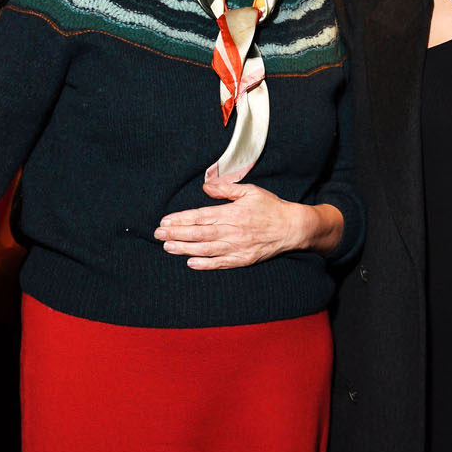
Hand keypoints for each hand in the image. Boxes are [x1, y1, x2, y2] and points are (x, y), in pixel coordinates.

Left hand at [155, 178, 320, 269]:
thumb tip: (205, 188)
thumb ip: (226, 190)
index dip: (180, 219)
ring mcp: (237, 247)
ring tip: (167, 247)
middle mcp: (232, 231)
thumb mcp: (250, 191)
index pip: (200, 216)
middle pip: (198, 233)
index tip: (165, 220)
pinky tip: (190, 262)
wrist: (293, 227)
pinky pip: (221, 263)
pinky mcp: (243, 259)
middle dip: (175, 233)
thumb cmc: (272, 207)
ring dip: (184, 248)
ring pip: (205, 249)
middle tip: (158, 234)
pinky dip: (205, 264)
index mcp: (231, 213)